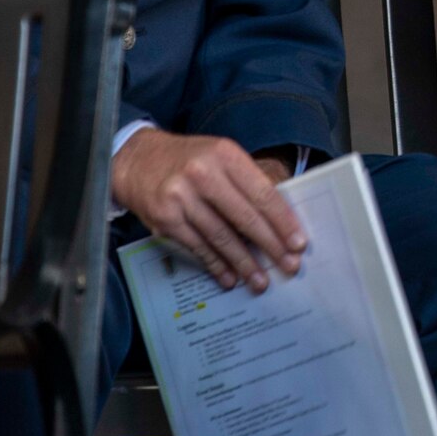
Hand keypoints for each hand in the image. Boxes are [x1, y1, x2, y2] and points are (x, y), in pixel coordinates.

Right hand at [112, 127, 305, 291]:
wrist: (137, 160)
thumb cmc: (189, 160)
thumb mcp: (220, 156)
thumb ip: (247, 182)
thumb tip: (279, 220)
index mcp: (225, 154)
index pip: (262, 192)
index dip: (282, 221)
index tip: (298, 242)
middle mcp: (203, 174)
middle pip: (245, 217)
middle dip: (271, 245)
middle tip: (289, 266)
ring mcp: (181, 198)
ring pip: (221, 237)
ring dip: (244, 263)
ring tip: (261, 280)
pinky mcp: (165, 219)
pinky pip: (198, 247)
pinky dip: (217, 265)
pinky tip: (230, 277)